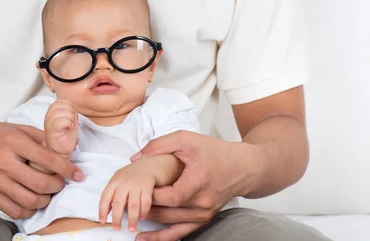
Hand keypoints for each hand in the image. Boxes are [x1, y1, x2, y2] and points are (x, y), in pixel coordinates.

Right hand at [0, 119, 84, 219]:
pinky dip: (28, 210)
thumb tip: (68, 147)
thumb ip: (41, 138)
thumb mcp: (16, 129)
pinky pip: (14, 211)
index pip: (47, 159)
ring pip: (29, 201)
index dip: (67, 168)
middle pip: (40, 184)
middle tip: (62, 183)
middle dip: (58, 186)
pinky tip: (32, 202)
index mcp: (13, 143)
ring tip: (48, 193)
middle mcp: (4, 163)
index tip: (78, 174)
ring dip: (45, 200)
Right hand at [44, 98, 77, 155]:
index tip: (70, 117)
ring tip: (69, 125)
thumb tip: (72, 106)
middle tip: (70, 122)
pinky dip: (69, 123)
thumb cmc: (64, 135)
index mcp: (51, 111)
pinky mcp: (52, 130)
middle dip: (71, 112)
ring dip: (71, 118)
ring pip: (64, 111)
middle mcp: (48, 115)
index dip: (70, 107)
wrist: (60, 151)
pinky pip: (63, 120)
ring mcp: (49, 122)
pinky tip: (68, 128)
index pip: (62, 100)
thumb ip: (69, 110)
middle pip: (63, 104)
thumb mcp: (69, 119)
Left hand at [99, 160, 155, 232]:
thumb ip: (112, 193)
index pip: (105, 197)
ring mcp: (136, 184)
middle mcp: (124, 183)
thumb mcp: (118, 180)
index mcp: (114, 181)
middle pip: (118, 203)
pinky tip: (142, 217)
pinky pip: (145, 203)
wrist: (148, 165)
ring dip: (132, 219)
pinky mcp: (147, 187)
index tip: (102, 221)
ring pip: (133, 206)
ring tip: (131, 228)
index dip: (102, 210)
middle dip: (116, 218)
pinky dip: (144, 212)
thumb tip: (107, 211)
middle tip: (116, 228)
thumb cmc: (131, 175)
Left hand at [130, 131, 257, 240]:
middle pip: (168, 213)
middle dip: (146, 209)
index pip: (169, 196)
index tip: (135, 189)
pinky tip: (147, 239)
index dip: (150, 195)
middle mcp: (202, 203)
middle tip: (126, 206)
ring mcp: (204, 214)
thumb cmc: (214, 151)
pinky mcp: (204, 218)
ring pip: (173, 225)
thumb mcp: (186, 139)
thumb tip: (135, 158)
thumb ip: (159, 146)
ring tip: (131, 224)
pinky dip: (164, 237)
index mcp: (197, 182)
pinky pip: (182, 232)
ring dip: (152, 225)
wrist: (243, 167)